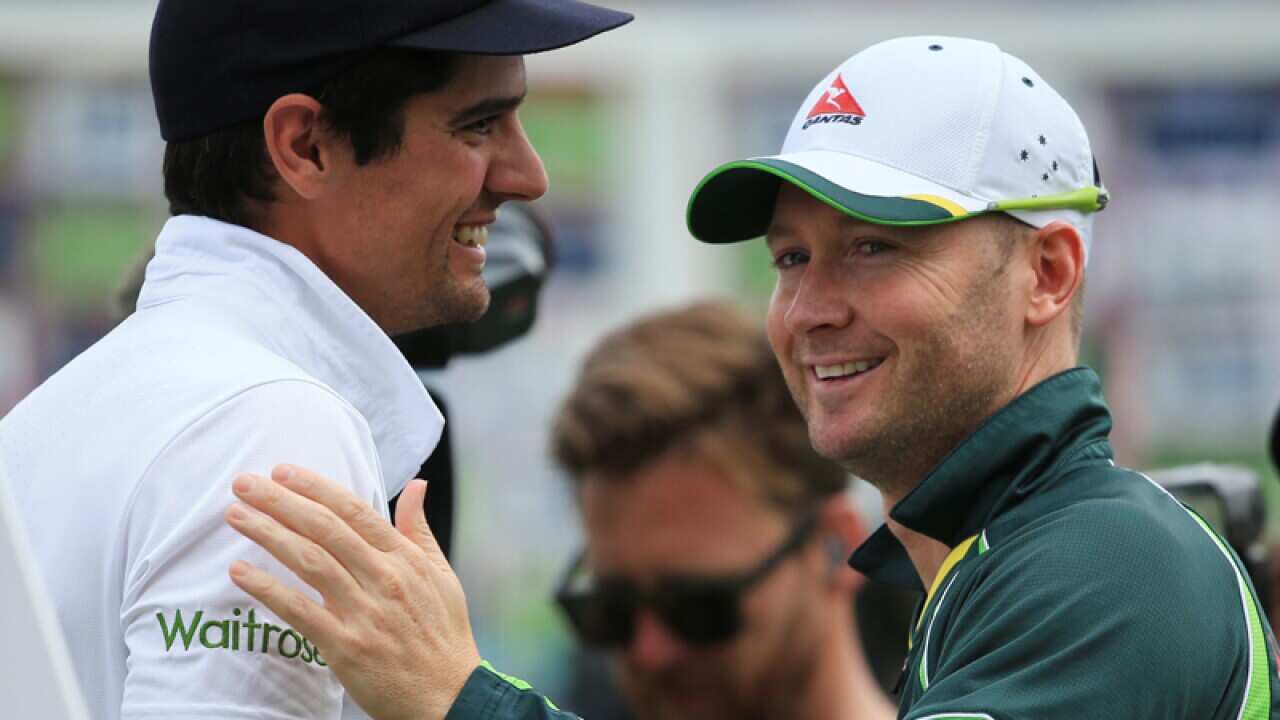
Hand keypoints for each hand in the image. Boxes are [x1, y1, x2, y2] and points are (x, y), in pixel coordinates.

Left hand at [224, 465, 480, 719]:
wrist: (449, 696)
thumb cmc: (444, 634)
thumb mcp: (441, 574)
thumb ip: (419, 529)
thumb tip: (417, 484)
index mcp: (405, 558)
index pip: (354, 511)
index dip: (315, 488)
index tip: (283, 472)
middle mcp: (383, 579)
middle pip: (324, 529)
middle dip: (280, 501)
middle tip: (244, 484)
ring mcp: (363, 612)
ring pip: (308, 562)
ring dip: (268, 534)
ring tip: (236, 516)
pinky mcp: (345, 646)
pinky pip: (299, 611)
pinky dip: (267, 589)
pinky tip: (240, 571)